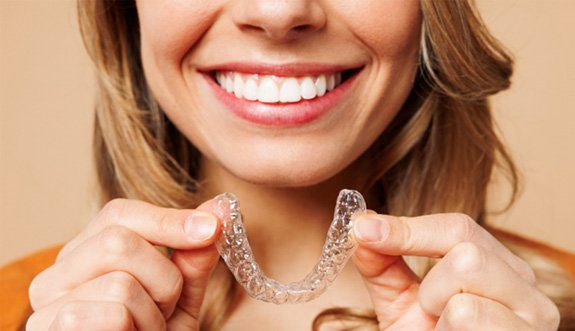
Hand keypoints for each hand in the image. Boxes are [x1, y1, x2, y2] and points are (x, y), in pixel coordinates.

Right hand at [27, 198, 221, 329]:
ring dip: (152, 314)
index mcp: (83, 256)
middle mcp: (55, 276)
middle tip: (165, 308)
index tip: (212, 228)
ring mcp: (46, 308)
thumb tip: (219, 208)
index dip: (169, 220)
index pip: (120, 214)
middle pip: (117, 240)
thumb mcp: (180, 296)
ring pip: (121, 284)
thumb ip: (193, 256)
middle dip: (163, 277)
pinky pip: (115, 315)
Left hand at [352, 213, 559, 329]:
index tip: (363, 230)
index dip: (407, 228)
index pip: (458, 227)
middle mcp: (524, 286)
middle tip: (429, 310)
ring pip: (466, 290)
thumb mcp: (400, 298)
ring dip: (438, 313)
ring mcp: (531, 318)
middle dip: (431, 285)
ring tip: (444, 329)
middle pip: (467, 253)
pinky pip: (467, 318)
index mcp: (497, 264)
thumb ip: (382, 262)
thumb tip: (361, 228)